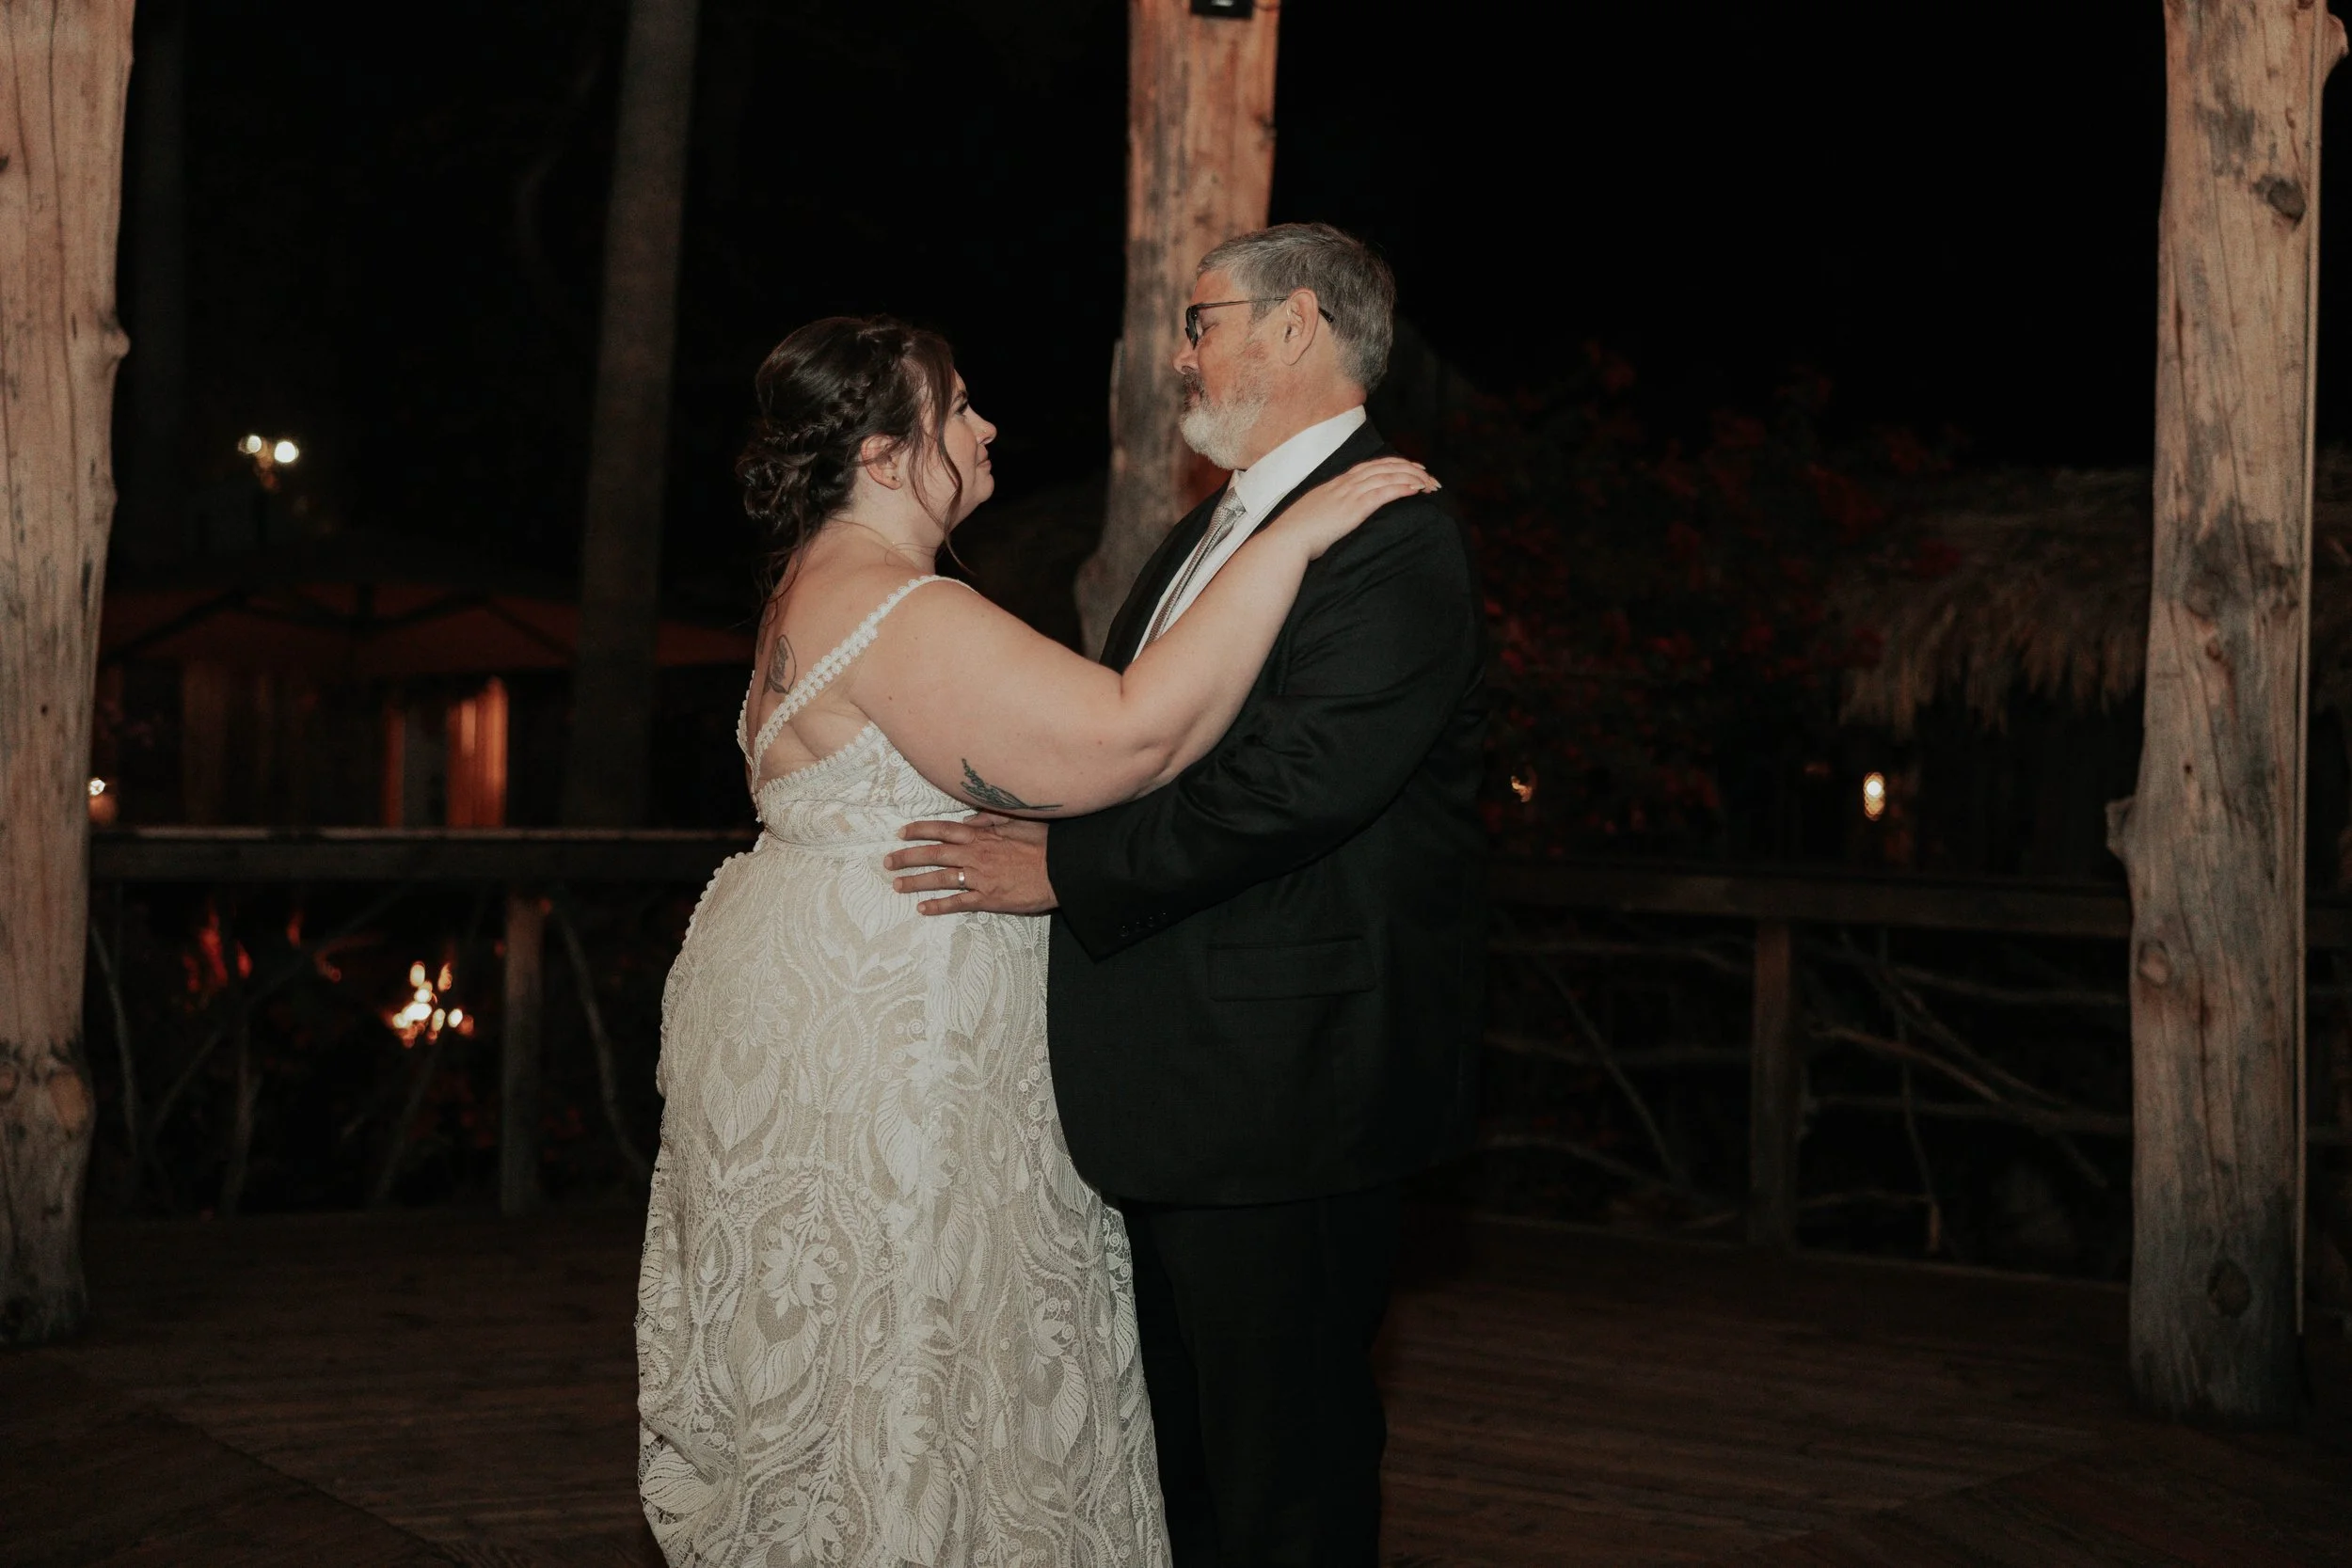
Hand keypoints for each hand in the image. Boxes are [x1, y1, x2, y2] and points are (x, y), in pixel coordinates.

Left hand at [885, 814, 1055, 915]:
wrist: (1062, 870)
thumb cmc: (1044, 844)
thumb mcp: (1018, 821)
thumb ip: (991, 818)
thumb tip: (969, 819)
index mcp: (982, 835)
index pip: (942, 830)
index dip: (919, 831)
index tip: (902, 833)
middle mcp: (975, 855)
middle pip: (934, 854)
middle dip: (908, 857)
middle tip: (888, 861)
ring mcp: (980, 878)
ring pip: (940, 879)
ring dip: (916, 881)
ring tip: (897, 885)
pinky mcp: (988, 899)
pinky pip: (958, 903)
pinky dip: (938, 906)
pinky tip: (923, 909)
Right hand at [1268, 457, 1437, 558]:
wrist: (1286, 541)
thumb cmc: (1296, 535)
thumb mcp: (1313, 516)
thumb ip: (1327, 511)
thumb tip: (1333, 517)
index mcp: (1335, 485)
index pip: (1369, 467)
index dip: (1392, 465)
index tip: (1409, 468)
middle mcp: (1344, 485)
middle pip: (1383, 467)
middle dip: (1408, 468)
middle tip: (1427, 475)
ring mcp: (1349, 495)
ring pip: (1387, 477)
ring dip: (1411, 477)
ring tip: (1429, 483)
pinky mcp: (1353, 509)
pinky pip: (1383, 493)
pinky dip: (1401, 488)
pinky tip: (1416, 489)